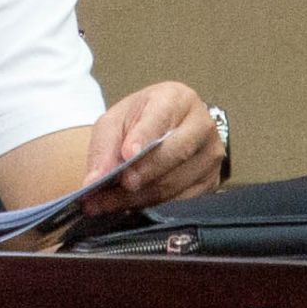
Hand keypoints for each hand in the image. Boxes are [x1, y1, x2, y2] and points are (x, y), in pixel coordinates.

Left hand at [80, 81, 222, 214]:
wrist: (170, 128)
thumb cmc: (140, 121)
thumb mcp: (116, 122)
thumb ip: (104, 147)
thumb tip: (94, 180)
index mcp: (177, 99)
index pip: (161, 117)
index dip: (144, 136)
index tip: (127, 153)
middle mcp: (201, 125)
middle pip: (176, 152)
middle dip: (144, 171)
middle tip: (119, 184)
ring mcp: (211, 155)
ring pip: (176, 181)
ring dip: (140, 196)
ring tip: (107, 204)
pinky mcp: (212, 181)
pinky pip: (181, 199)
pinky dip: (151, 206)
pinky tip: (127, 208)